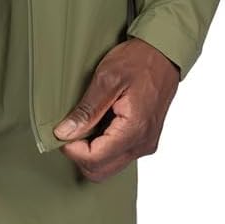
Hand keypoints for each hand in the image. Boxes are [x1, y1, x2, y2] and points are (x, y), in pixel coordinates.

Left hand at [52, 35, 179, 181]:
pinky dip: (102, 145)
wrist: (163, 53)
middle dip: (79, 154)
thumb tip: (65, 132)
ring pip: (109, 165)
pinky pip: (119, 155)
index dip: (71, 149)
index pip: (95, 159)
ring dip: (90, 151)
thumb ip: (87, 109)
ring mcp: (145, 143)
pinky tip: (98, 123)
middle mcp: (142, 144)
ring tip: (84, 122)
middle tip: (69, 129)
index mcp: (134, 131)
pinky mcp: (145, 139)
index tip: (61, 131)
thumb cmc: (138, 60)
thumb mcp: (107, 78)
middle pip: (101, 170)